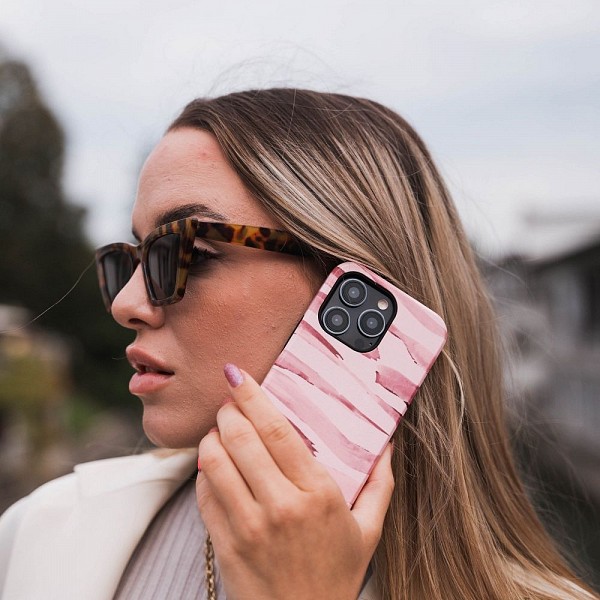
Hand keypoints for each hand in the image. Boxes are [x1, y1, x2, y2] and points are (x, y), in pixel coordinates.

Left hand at [196, 364, 393, 599]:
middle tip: (229, 402)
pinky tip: (215, 466)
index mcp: (318, 494)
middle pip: (240, 438)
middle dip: (227, 410)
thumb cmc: (336, 574)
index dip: (252, 397)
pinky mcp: (225, 544)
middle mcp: (280, 506)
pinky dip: (204, 471)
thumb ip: (380, 483)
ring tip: (220, 431)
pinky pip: (204, 494)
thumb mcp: (368, 529)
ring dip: (212, 437)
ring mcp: (248, 526)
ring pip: (214, 461)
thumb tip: (387, 445)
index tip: (238, 376)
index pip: (277, 431)